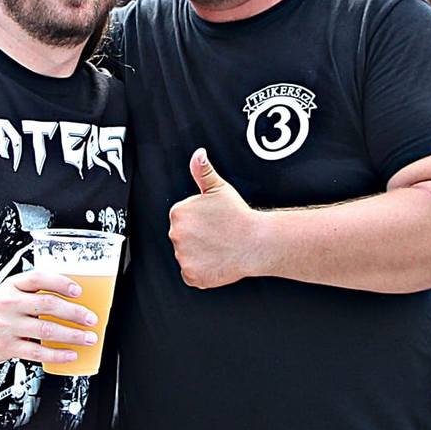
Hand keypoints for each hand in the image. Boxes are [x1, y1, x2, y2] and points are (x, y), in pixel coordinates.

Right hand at [0, 269, 99, 365]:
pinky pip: (37, 352)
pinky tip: (69, 354)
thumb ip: (29, 293)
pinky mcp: (7, 347)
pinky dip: (56, 354)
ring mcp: (8, 326)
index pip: (39, 279)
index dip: (61, 283)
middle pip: (48, 305)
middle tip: (90, 319)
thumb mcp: (5, 291)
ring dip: (72, 335)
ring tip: (87, 338)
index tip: (78, 290)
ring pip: (46, 330)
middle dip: (74, 313)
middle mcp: (10, 304)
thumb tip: (64, 300)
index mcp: (11, 286)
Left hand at [168, 149, 261, 288]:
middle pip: (183, 238)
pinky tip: (217, 261)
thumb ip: (202, 170)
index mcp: (178, 213)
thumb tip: (198, 154)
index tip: (213, 222)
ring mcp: (182, 256)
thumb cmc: (238, 215)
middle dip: (198, 238)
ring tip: (219, 247)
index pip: (183, 220)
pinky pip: (192, 274)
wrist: (256, 242)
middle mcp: (175, 234)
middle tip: (218, 235)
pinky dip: (202, 271)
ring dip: (200, 254)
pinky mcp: (192, 275)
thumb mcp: (219, 187)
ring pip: (187, 256)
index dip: (200, 222)